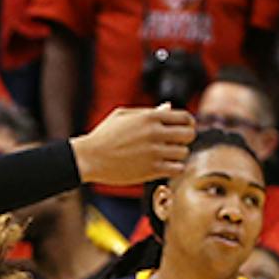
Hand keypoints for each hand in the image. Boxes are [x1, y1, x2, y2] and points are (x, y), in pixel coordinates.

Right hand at [70, 106, 194, 186]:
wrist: (90, 158)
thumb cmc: (104, 135)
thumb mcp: (123, 115)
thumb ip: (148, 111)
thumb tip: (168, 107)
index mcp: (150, 117)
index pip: (184, 117)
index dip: (188, 123)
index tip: (184, 129)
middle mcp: (155, 133)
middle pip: (188, 135)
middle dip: (185, 139)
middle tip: (177, 143)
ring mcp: (154, 152)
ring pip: (184, 153)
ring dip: (178, 155)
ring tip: (168, 156)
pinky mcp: (151, 170)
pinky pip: (177, 169)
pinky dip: (175, 168)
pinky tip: (166, 166)